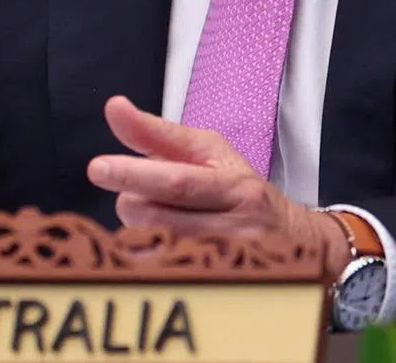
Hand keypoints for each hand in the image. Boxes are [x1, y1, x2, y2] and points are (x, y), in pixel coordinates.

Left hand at [86, 95, 349, 277]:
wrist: (298, 240)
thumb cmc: (237, 187)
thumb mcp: (205, 153)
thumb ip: (156, 135)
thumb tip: (113, 107)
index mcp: (231, 182)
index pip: (176, 179)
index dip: (135, 173)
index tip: (98, 168)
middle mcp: (238, 222)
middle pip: (160, 217)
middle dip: (133, 201)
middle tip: (134, 192)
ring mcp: (235, 259)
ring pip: (161, 247)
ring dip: (142, 229)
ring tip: (154, 215)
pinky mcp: (229, 288)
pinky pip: (171, 275)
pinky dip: (152, 256)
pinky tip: (157, 245)